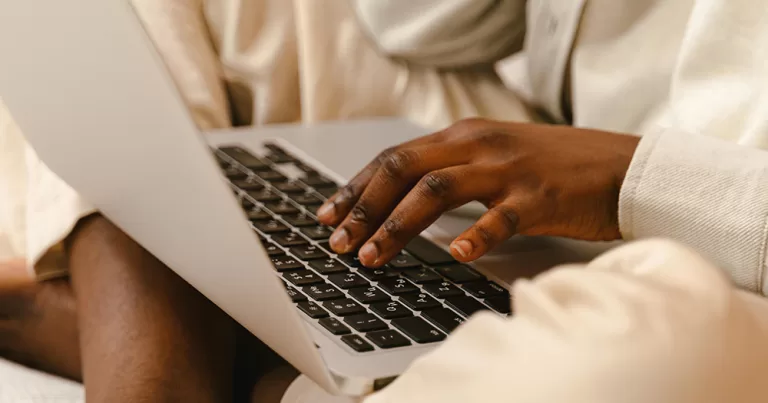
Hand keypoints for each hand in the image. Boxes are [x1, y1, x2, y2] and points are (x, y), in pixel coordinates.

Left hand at [316, 118, 639, 266]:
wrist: (619, 166)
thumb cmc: (553, 167)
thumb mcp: (494, 156)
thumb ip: (451, 170)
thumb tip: (402, 200)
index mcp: (463, 136)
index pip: (394, 158)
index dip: (356, 187)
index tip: (329, 214)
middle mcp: (478, 145)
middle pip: (403, 169)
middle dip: (363, 207)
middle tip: (338, 241)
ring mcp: (507, 170)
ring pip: (436, 190)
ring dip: (397, 225)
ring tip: (373, 256)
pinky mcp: (538, 197)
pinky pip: (499, 218)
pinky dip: (473, 236)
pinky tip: (454, 254)